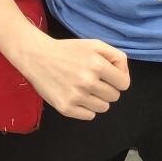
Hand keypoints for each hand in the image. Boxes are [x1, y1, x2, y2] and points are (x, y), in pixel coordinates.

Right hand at [16, 32, 130, 120]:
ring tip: (84, 88)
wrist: (37, 56)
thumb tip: (124, 76)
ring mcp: (76, 97)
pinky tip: (76, 96)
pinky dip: (86, 108)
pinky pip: (90, 116)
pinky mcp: (66, 108)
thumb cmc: (68, 50)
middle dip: (106, 89)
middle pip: (114, 97)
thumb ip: (117, 57)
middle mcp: (88, 82)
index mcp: (97, 65)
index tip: (108, 76)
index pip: (124, 84)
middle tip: (92, 80)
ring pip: (103, 108)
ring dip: (97, 99)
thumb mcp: (95, 44)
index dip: (118, 79)